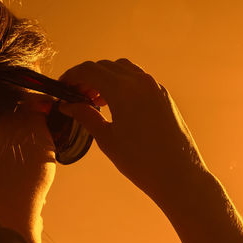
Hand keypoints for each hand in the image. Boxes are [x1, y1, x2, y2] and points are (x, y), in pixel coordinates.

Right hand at [57, 58, 210, 201]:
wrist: (179, 176)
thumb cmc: (142, 162)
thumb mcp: (107, 139)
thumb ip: (86, 116)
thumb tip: (68, 106)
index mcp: (123, 90)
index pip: (89, 70)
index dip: (72, 76)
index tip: (62, 87)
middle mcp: (141, 82)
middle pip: (106, 66)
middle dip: (87, 77)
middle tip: (76, 95)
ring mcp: (155, 87)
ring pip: (124, 69)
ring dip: (106, 78)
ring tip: (96, 100)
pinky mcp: (164, 97)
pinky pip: (139, 80)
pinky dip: (123, 84)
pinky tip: (117, 104)